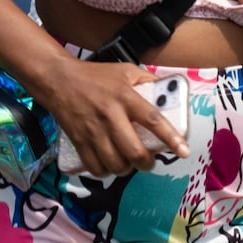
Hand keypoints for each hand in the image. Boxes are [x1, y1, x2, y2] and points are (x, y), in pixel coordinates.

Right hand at [41, 60, 190, 177]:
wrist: (58, 80)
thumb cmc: (96, 75)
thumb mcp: (125, 70)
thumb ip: (148, 80)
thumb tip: (169, 93)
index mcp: (126, 97)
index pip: (153, 120)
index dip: (170, 138)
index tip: (184, 151)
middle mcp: (110, 116)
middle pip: (134, 152)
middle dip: (146, 163)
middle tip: (149, 162)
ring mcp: (93, 131)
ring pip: (115, 164)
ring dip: (127, 170)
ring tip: (130, 163)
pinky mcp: (78, 141)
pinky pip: (95, 168)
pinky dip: (106, 172)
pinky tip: (110, 165)